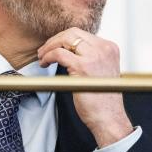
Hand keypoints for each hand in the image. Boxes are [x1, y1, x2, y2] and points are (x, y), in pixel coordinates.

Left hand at [37, 27, 132, 147]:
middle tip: (43, 51)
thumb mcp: (101, 70)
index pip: (82, 34)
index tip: (53, 47)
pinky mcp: (83, 67)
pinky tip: (44, 63)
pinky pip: (59, 54)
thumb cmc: (103, 100)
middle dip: (54, 40)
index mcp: (110, 48)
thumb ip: (90, 57)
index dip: (63, 39)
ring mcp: (95, 57)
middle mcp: (104, 49)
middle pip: (72, 33)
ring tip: (42, 57)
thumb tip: (68, 49)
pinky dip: (48, 56)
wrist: (109, 118)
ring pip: (65, 39)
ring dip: (49, 47)